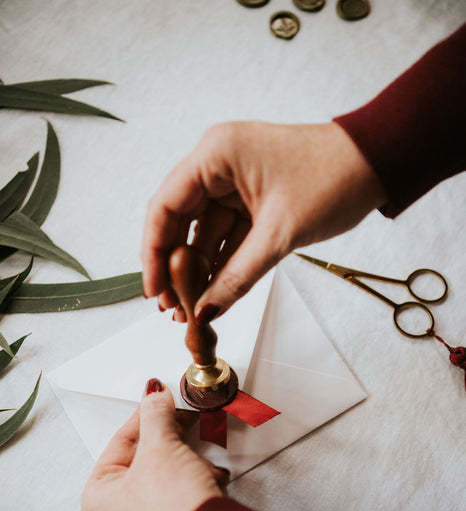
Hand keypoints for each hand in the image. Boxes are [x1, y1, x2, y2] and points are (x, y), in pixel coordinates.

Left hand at [81, 379, 227, 510]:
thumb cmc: (173, 506)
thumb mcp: (161, 447)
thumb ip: (155, 414)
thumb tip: (154, 394)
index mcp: (97, 498)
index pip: (120, 442)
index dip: (145, 416)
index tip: (163, 398)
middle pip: (143, 457)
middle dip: (171, 439)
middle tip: (185, 418)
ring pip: (165, 473)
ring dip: (187, 460)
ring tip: (198, 458)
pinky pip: (180, 491)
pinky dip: (195, 480)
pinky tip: (209, 478)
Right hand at [141, 121, 385, 321]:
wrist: (377, 165)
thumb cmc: (334, 179)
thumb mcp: (279, 234)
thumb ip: (237, 276)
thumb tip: (205, 313)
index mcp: (215, 155)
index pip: (165, 207)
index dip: (153, 253)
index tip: (154, 291)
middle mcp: (217, 164)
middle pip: (180, 222)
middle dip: (176, 268)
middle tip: (173, 308)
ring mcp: (233, 182)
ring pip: (203, 233)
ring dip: (200, 271)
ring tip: (192, 310)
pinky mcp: (250, 199)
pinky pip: (227, 235)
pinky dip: (222, 263)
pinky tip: (214, 294)